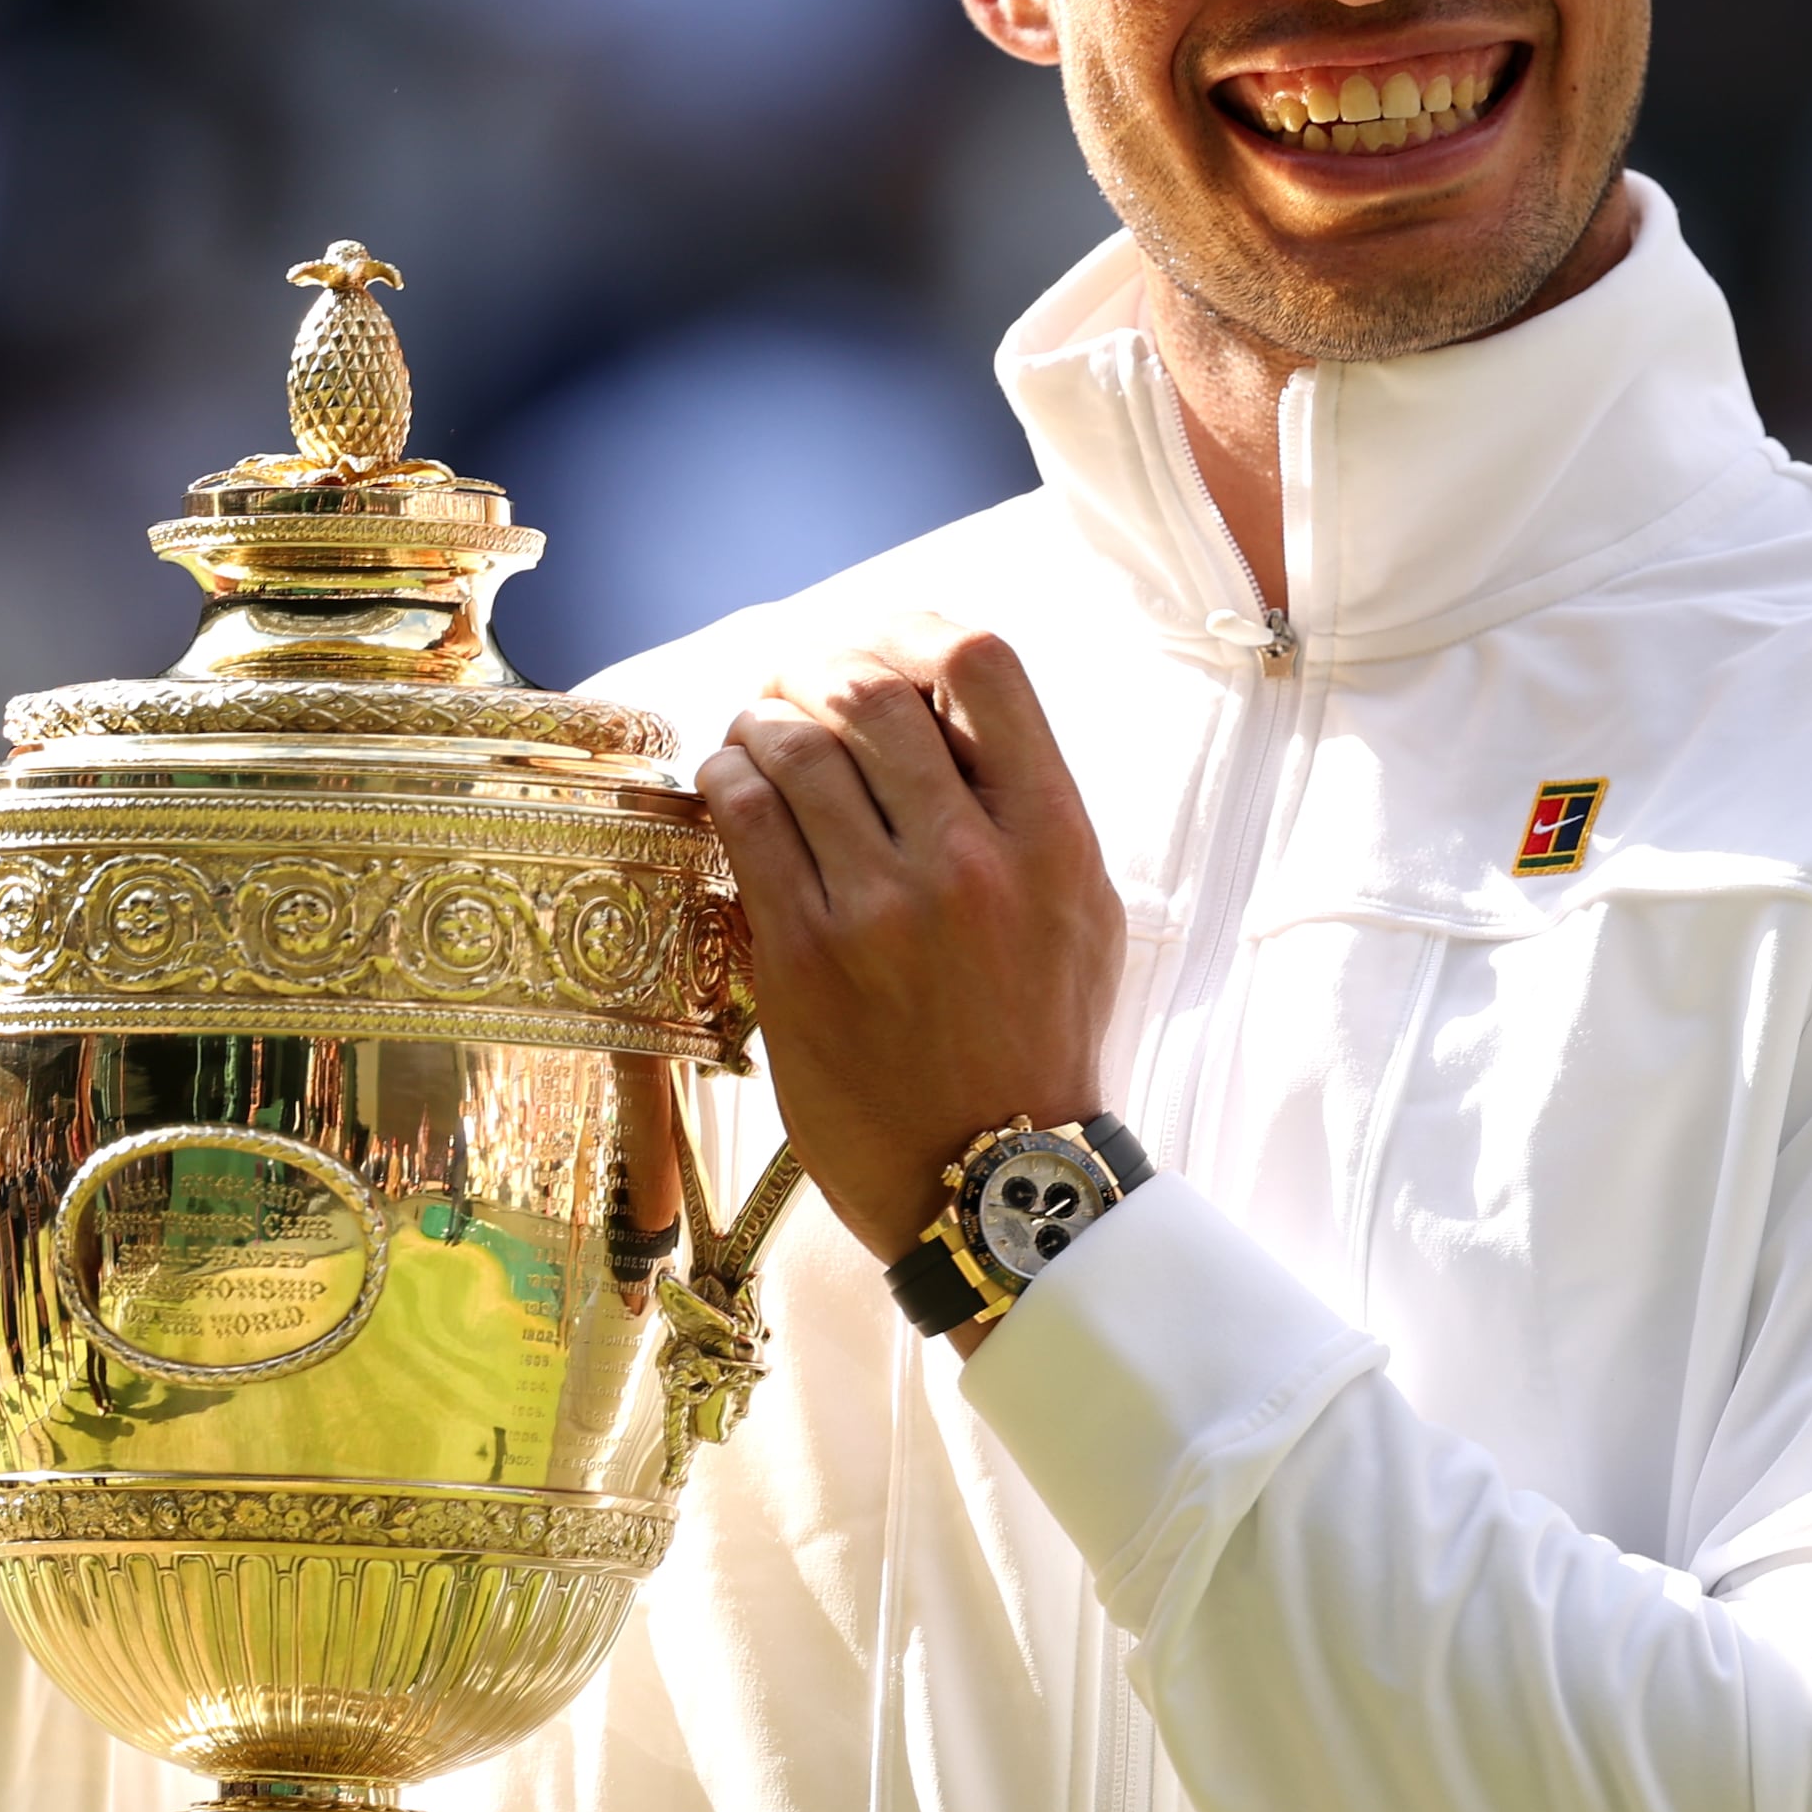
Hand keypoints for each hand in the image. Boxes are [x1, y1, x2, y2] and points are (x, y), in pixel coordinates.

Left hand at [693, 619, 1122, 1330]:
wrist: (994, 1178)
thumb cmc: (1038, 1042)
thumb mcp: (1082, 912)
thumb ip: (1030, 810)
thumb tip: (952, 714)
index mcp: (1053, 836)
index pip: (981, 662)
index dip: (917, 633)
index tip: (887, 655)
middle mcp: (972, 858)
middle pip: (873, 688)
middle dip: (818, 670)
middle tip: (795, 689)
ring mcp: (885, 908)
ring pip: (797, 743)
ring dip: (761, 720)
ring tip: (755, 735)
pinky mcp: (806, 957)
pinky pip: (747, 818)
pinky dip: (728, 779)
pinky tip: (731, 786)